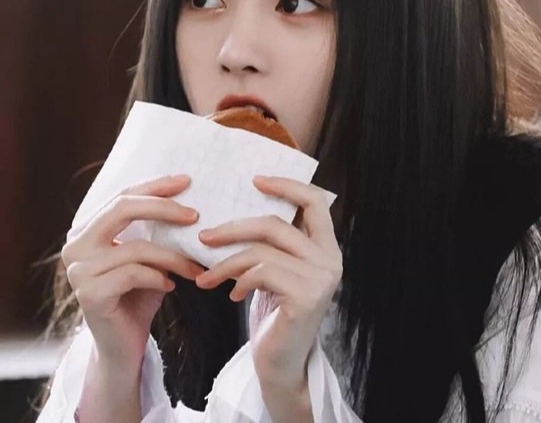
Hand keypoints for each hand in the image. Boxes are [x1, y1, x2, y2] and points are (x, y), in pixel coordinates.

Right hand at [61, 174, 204, 367]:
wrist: (122, 346)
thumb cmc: (139, 295)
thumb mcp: (148, 256)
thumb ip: (155, 229)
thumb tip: (188, 198)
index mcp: (86, 229)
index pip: (122, 196)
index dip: (155, 186)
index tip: (186, 181)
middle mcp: (76, 245)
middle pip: (122, 209)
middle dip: (163, 207)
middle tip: (195, 215)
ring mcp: (78, 270)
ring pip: (137, 247)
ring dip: (174, 257)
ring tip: (195, 267)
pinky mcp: (89, 293)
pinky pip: (134, 273)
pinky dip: (159, 277)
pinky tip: (171, 285)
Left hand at [196, 176, 341, 387]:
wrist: (281, 365)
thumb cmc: (276, 314)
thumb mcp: (276, 272)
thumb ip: (273, 244)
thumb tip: (235, 211)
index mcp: (326, 247)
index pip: (315, 200)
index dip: (286, 185)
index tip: (254, 181)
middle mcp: (330, 259)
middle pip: (277, 223)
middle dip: (234, 227)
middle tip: (204, 236)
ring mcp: (321, 278)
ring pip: (263, 249)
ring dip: (227, 261)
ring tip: (206, 275)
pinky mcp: (306, 297)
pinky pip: (262, 272)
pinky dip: (239, 280)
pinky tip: (232, 294)